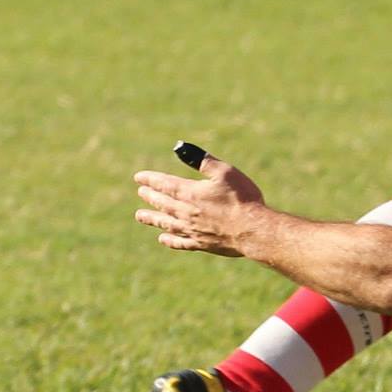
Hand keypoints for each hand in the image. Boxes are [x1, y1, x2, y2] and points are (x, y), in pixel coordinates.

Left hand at [134, 151, 265, 254]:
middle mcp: (186, 212)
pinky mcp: (201, 244)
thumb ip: (202, 160)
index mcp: (191, 193)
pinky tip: (163, 238)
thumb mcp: (225, 172)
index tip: (139, 177)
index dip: (151, 179)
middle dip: (150, 196)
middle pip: (163, 203)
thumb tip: (180, 147)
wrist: (253, 231)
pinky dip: (169, 240)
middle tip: (141, 192)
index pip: (164, 184)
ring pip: (166, 223)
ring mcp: (192, 230)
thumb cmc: (242, 198)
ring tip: (140, 215)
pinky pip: (180, 242)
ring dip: (152, 218)